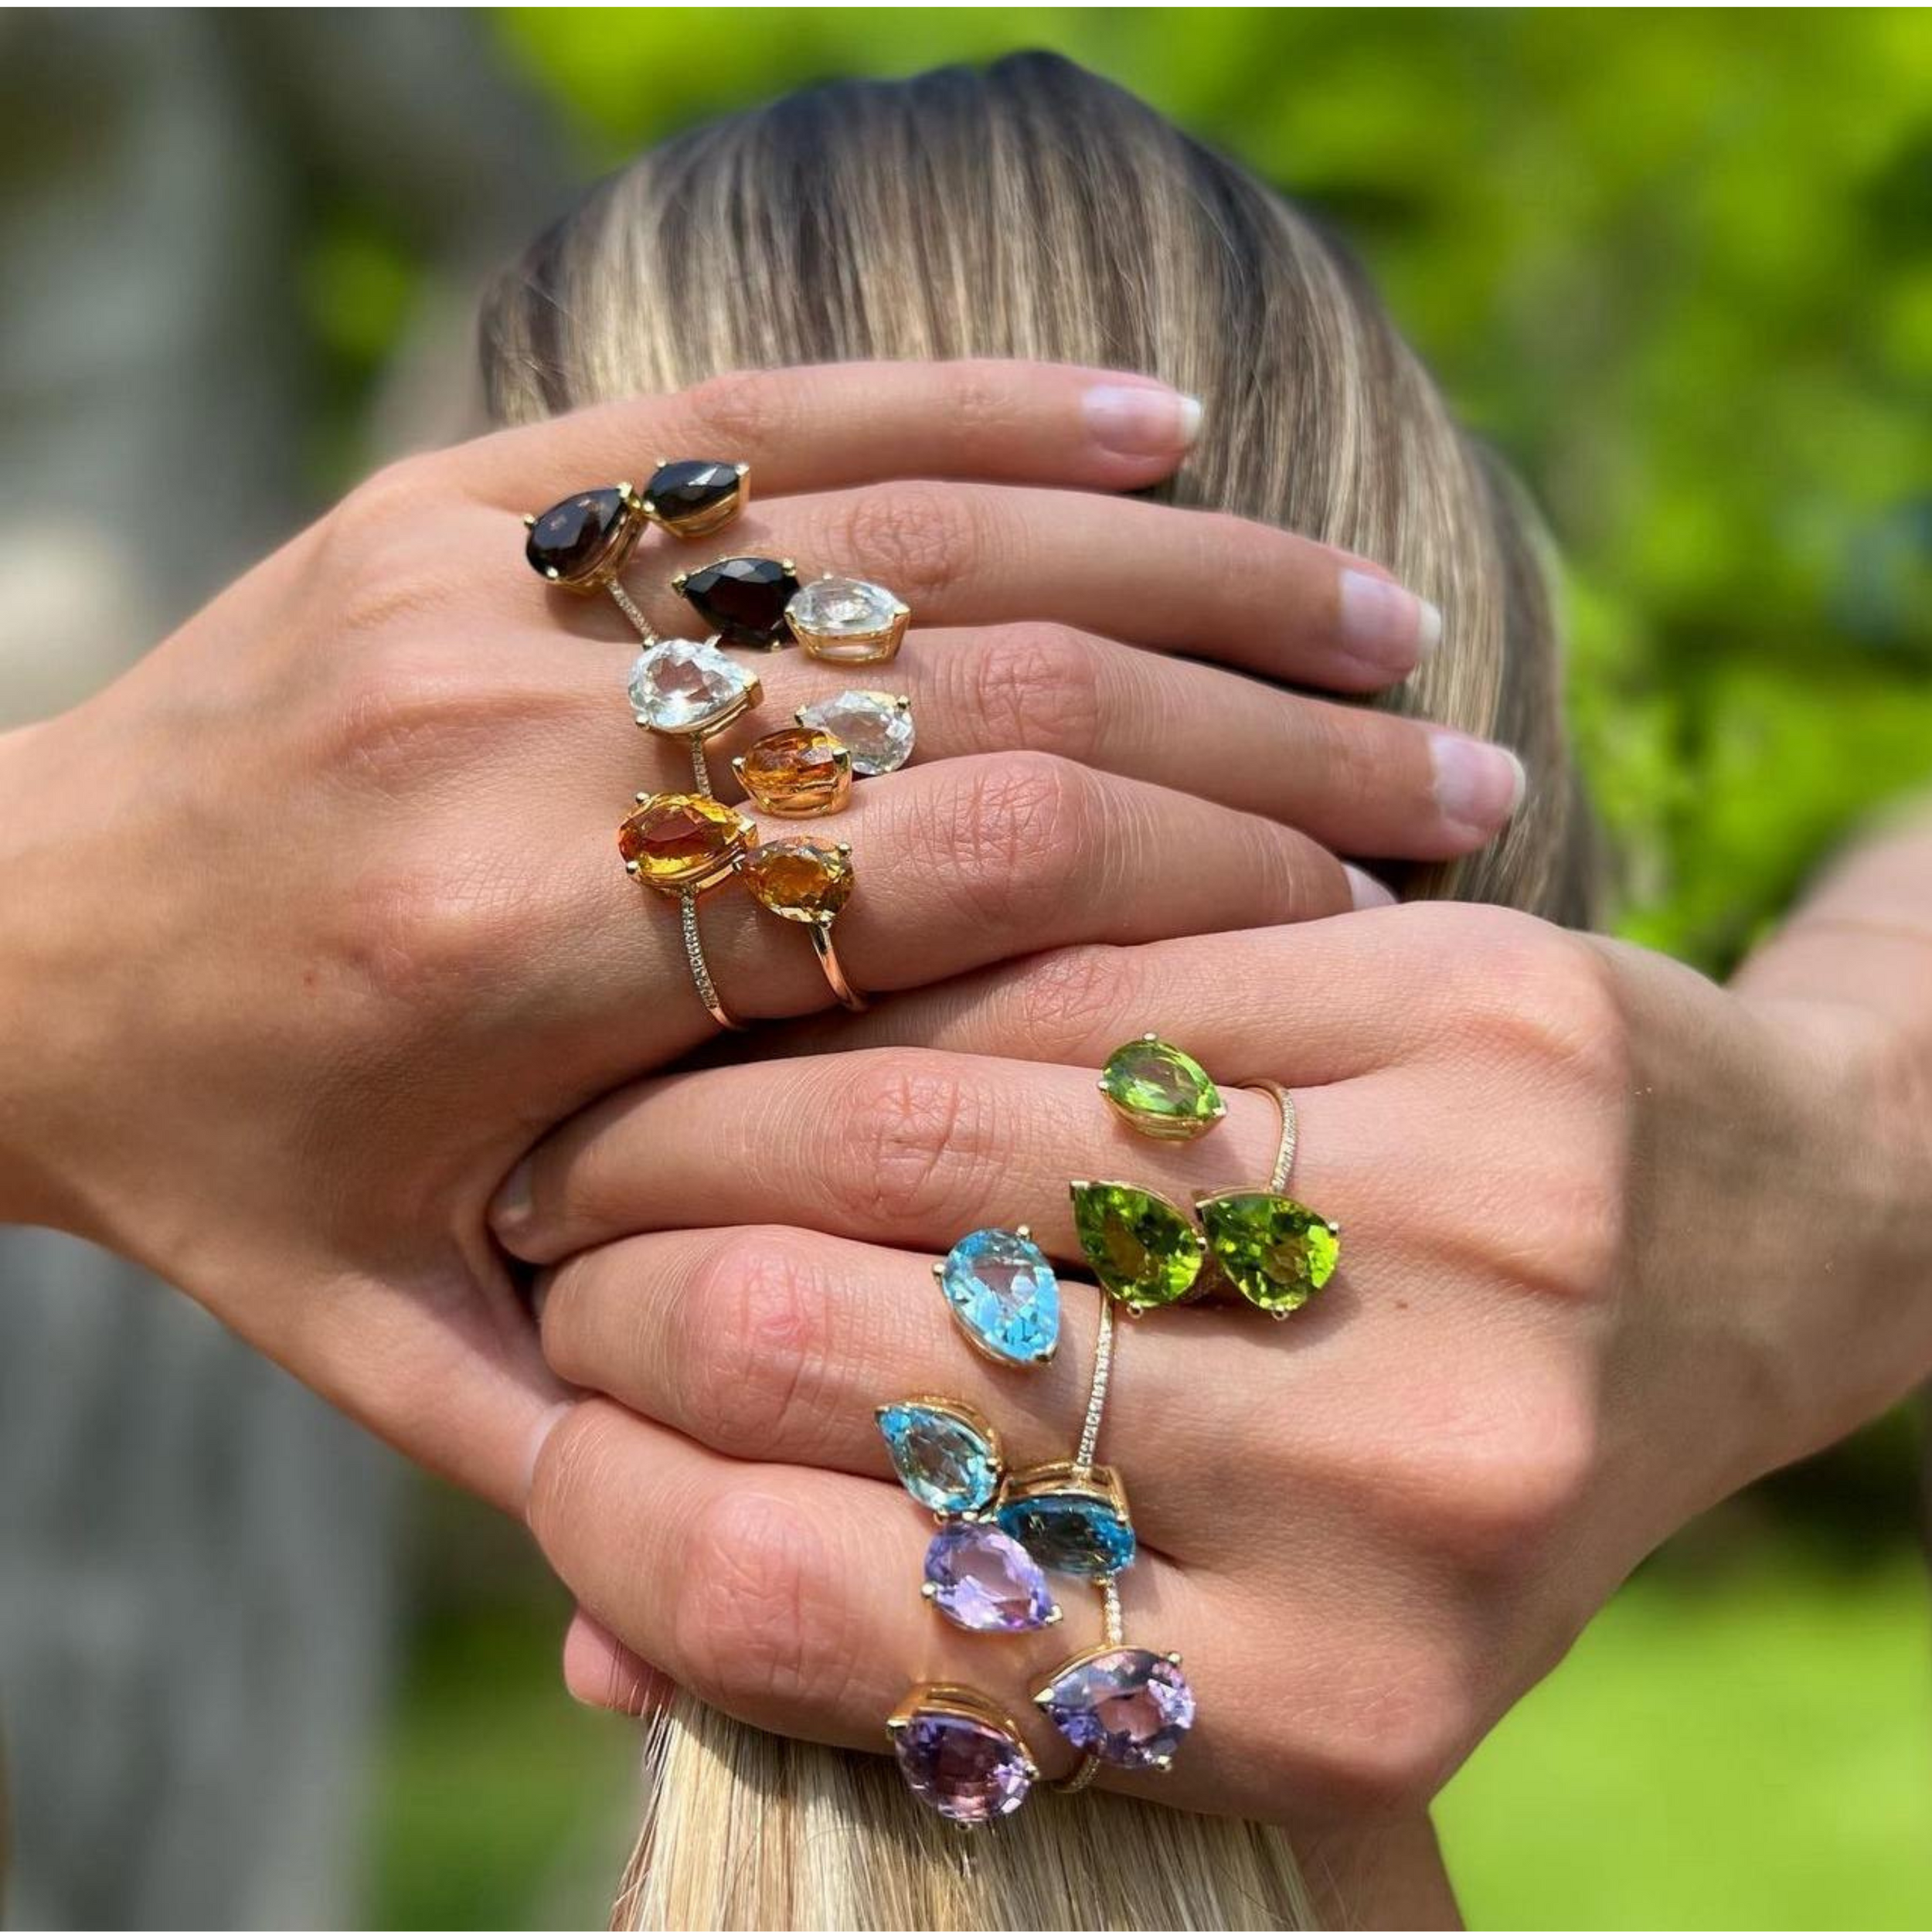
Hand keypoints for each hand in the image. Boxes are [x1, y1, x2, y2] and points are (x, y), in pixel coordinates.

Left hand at [0, 361, 1512, 1509]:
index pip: (950, 875)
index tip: (1379, 918)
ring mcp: (503, 568)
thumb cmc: (211, 1164)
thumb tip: (892, 1507)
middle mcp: (523, 723)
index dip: (1195, 887)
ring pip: (906, 531)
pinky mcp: (490, 482)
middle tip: (1446, 770)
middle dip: (1248, 734)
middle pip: (973, 690)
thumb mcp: (394, 1347)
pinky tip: (1157, 430)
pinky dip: (981, 413)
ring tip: (1373, 618)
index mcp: (516, 948)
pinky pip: (772, 416)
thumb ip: (618, 1422)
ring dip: (1171, 568)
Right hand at [496, 903, 1917, 1821]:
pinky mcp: (1476, 1022)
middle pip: (849, 1342)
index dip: (612, 1512)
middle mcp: (1401, 1496)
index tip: (539, 1423)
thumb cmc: (1434, 1459)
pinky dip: (911, 989)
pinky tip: (814, 997)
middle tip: (560, 1243)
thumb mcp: (1228, 1614)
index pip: (830, 1613)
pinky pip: (1087, 974)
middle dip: (630, 1287)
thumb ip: (935, 1629)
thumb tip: (588, 1649)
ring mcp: (1458, 1233)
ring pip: (944, 1128)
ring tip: (635, 1116)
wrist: (1741, 1252)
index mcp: (1316, 1710)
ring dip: (719, 1115)